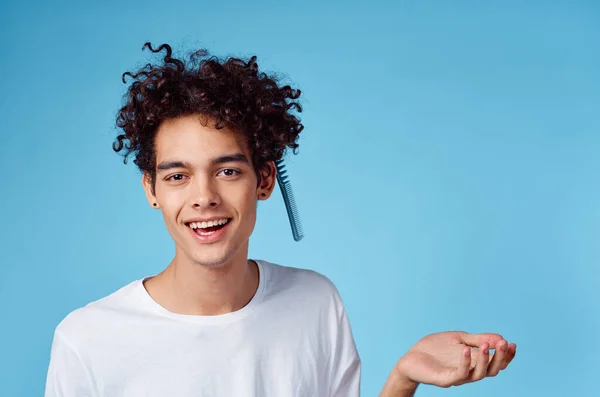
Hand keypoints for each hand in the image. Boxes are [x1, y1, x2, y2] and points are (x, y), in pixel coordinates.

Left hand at [394, 331, 516, 388]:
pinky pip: (459, 374)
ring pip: (479, 374)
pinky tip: (466, 350)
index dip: (506, 356)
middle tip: (504, 344)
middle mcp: (469, 372)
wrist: (411, 357)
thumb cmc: (435, 349)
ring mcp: (457, 376)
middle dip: (500, 358)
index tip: (512, 344)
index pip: (496, 363)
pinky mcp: (445, 379)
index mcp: (474, 363)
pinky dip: (465, 362)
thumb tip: (501, 338)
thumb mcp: (459, 339)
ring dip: (486, 360)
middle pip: (492, 371)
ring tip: (487, 345)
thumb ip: (478, 339)